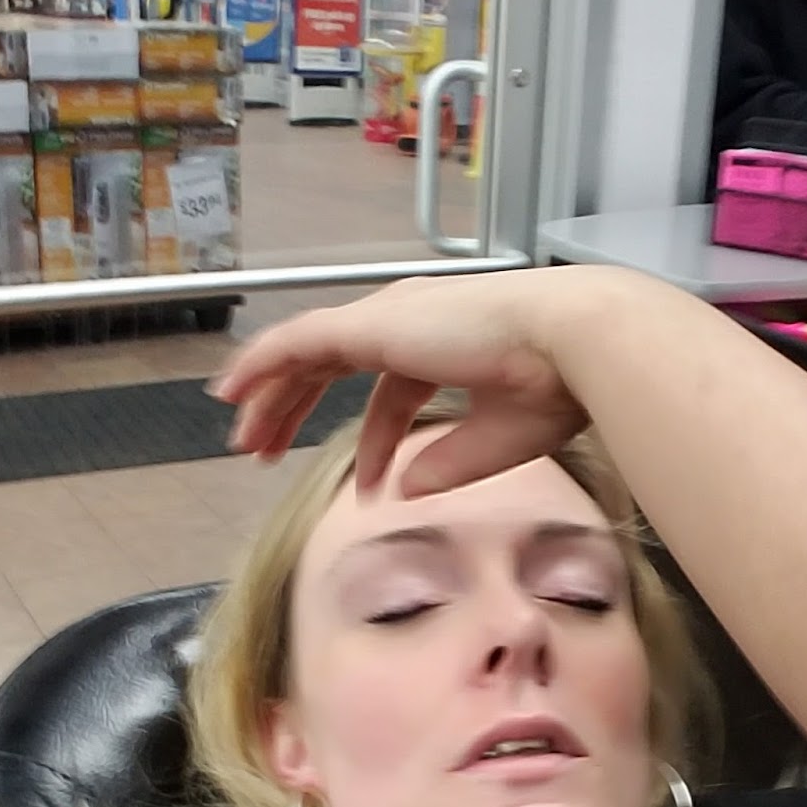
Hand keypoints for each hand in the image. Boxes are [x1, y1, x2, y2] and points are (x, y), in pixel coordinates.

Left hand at [212, 269, 641, 496]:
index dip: (374, 442)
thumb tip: (407, 489)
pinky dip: (260, 366)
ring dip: (270, 394)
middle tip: (268, 448)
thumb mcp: (498, 441)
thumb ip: (450, 465)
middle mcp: (413, 322)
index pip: (393, 391)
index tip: (366, 486)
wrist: (575, 342)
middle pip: (334, 364)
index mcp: (448, 343)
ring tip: (240, 433)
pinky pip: (295, 344)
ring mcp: (388, 317)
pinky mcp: (370, 324)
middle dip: (299, 406)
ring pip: (306, 353)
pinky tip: (231, 392)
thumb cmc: (559, 385)